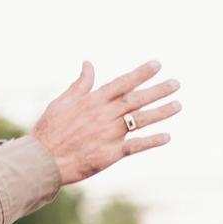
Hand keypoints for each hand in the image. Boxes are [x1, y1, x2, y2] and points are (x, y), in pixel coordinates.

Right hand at [32, 60, 179, 184]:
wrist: (44, 160)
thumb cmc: (50, 130)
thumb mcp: (63, 101)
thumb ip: (80, 84)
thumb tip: (88, 63)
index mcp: (93, 101)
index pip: (122, 83)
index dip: (141, 73)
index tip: (157, 64)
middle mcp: (104, 115)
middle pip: (136, 99)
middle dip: (158, 90)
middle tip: (176, 83)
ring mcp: (109, 134)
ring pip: (140, 120)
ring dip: (161, 112)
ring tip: (178, 105)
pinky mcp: (110, 153)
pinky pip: (136, 146)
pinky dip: (152, 141)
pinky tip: (167, 136)